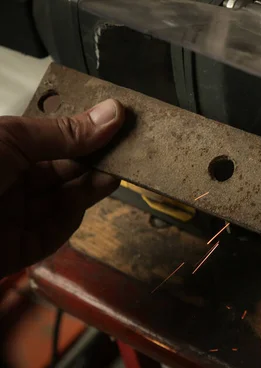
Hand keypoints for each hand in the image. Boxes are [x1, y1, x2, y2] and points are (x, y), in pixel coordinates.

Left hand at [0, 99, 123, 276]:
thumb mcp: (10, 141)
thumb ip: (64, 132)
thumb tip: (115, 111)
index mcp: (0, 149)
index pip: (50, 137)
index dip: (83, 128)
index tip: (118, 119)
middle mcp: (9, 180)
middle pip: (62, 167)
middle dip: (94, 156)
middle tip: (130, 145)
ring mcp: (15, 214)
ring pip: (64, 197)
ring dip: (93, 181)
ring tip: (120, 167)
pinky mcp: (23, 246)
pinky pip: (58, 227)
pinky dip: (79, 210)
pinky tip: (100, 188)